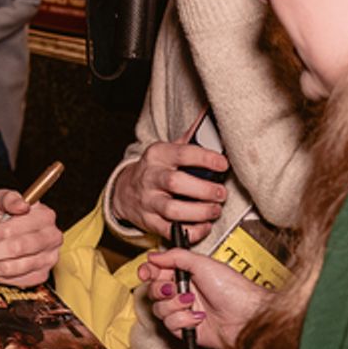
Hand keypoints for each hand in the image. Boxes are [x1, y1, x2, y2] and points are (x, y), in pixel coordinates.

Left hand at [0, 190, 60, 286]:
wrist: (11, 233)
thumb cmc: (6, 216)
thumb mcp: (2, 200)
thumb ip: (8, 198)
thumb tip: (21, 204)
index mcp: (44, 215)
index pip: (13, 229)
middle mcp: (51, 237)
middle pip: (16, 249)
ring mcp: (50, 257)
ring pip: (17, 267)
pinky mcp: (43, 273)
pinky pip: (20, 280)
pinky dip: (3, 277)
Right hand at [110, 131, 228, 242]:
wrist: (124, 191)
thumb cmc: (155, 169)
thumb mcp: (167, 150)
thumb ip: (190, 138)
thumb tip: (210, 117)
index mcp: (157, 155)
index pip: (182, 153)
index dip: (205, 159)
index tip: (222, 164)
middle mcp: (150, 177)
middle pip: (176, 183)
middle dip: (203, 189)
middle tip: (220, 193)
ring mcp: (148, 201)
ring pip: (172, 210)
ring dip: (199, 212)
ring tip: (214, 210)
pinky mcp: (150, 221)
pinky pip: (170, 230)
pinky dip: (191, 231)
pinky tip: (203, 225)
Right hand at [138, 248, 270, 348]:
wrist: (247, 317)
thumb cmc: (233, 289)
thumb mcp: (204, 264)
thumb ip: (176, 256)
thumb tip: (154, 255)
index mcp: (186, 274)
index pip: (157, 271)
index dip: (148, 272)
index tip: (146, 273)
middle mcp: (183, 292)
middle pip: (154, 291)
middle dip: (161, 289)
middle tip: (173, 288)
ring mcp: (183, 311)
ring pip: (159, 309)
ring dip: (174, 305)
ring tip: (191, 302)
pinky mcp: (186, 329)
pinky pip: (170, 324)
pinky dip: (183, 320)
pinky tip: (199, 318)